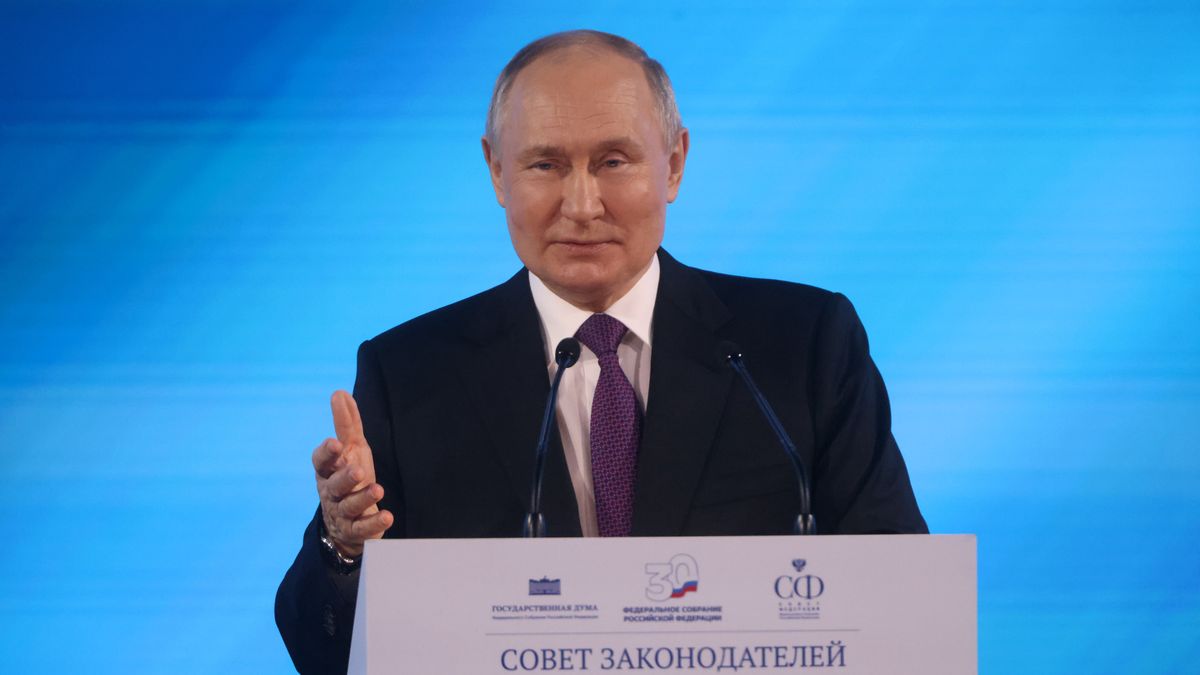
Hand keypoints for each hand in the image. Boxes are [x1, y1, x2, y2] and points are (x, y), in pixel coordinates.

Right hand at [312, 390, 393, 556]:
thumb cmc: (348, 479)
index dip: (326, 454)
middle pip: (334, 485)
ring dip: (362, 497)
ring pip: (349, 507)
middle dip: (344, 477)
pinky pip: (363, 529)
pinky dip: (374, 523)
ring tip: (378, 489)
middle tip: (357, 470)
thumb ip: (346, 425)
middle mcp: (331, 493)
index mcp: (327, 472)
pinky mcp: (356, 531)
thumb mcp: (350, 451)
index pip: (321, 462)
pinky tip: (388, 516)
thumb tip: (339, 393)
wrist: (346, 524)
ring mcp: (342, 513)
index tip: (335, 444)